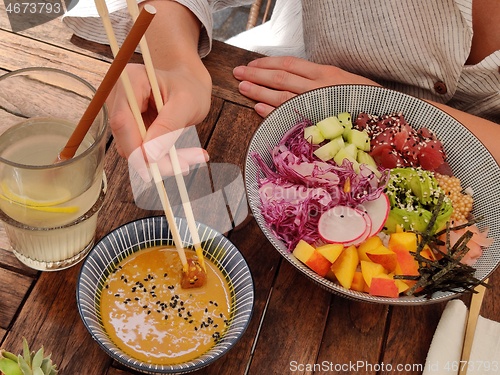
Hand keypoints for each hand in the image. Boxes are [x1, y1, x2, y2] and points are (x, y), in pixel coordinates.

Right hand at [107, 63, 210, 177]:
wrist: (189, 84)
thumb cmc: (188, 87)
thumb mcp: (186, 104)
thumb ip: (168, 127)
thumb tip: (149, 156)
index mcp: (131, 80)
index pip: (122, 120)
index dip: (134, 148)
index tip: (154, 167)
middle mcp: (119, 95)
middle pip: (124, 138)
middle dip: (153, 159)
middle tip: (185, 167)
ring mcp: (120, 112)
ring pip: (132, 148)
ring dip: (162, 160)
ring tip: (194, 157)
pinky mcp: (128, 127)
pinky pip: (139, 149)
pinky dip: (161, 157)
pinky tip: (183, 156)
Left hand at [233, 56, 379, 116]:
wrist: (387, 120)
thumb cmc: (365, 103)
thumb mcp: (345, 85)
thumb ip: (322, 84)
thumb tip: (299, 86)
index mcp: (325, 74)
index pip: (290, 64)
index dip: (268, 63)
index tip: (252, 64)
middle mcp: (319, 85)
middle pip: (281, 76)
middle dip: (257, 74)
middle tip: (237, 73)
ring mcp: (318, 102)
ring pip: (282, 93)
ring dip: (259, 90)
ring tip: (242, 87)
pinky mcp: (319, 120)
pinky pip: (291, 114)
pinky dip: (272, 110)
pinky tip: (258, 107)